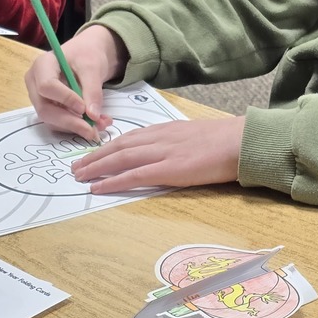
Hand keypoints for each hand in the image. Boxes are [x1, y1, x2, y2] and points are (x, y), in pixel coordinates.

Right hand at [24, 25, 127, 136]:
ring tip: (100, 126)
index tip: (84, 108)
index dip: (65, 99)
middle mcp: (35, 83)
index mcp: (42, 65)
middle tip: (93, 130)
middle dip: (70, 122)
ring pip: (51, 119)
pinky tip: (94, 124)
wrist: (87, 54)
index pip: (47, 86)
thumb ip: (92, 90)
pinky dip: (76, 126)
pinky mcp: (48, 107)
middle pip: (45, 108)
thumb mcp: (93, 67)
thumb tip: (93, 116)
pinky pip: (58, 122)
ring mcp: (40, 97)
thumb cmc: (86, 54)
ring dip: (75, 127)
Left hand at [72, 118, 243, 192]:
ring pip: (121, 158)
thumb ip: (175, 142)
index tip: (92, 154)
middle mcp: (159, 138)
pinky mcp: (170, 169)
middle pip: (119, 146)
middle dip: (95, 156)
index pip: (128, 137)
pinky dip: (114, 180)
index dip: (107, 146)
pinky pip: (135, 175)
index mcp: (165, 129)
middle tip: (76, 167)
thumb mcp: (193, 135)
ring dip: (97, 167)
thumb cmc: (224, 141)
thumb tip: (162, 153)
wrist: (242, 141)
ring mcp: (163, 153)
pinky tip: (99, 187)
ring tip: (80, 176)